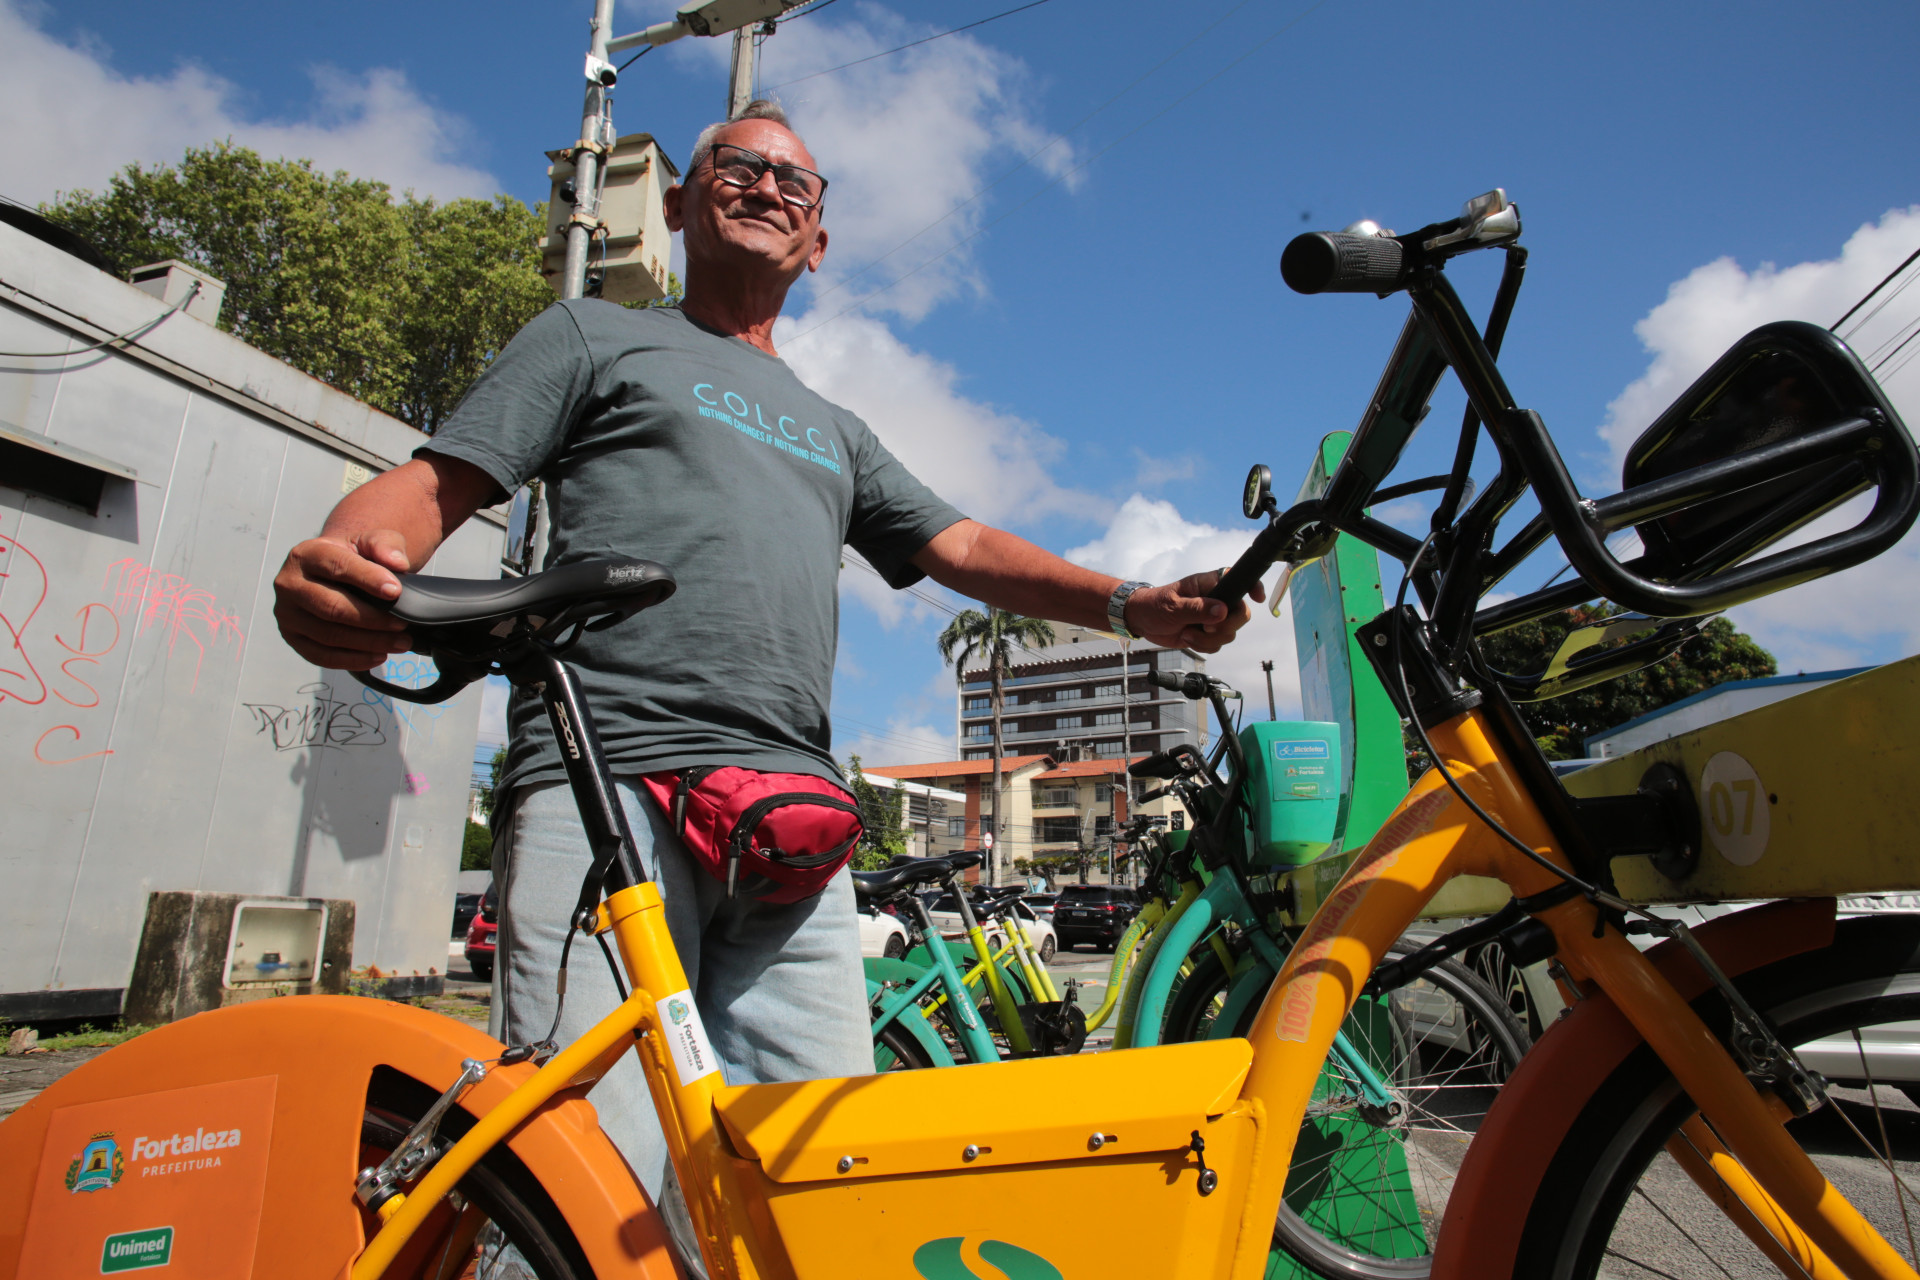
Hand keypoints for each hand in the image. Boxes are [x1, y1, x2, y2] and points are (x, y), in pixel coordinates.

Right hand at [272, 530, 414, 670]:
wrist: (329, 571)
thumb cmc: (350, 557)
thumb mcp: (368, 541)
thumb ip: (384, 545)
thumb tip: (397, 563)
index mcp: (306, 555)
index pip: (338, 567)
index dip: (369, 580)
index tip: (396, 592)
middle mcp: (290, 584)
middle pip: (332, 607)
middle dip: (373, 620)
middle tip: (403, 625)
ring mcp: (287, 613)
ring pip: (328, 635)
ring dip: (368, 643)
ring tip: (399, 643)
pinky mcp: (292, 637)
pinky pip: (321, 655)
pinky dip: (352, 660)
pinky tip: (377, 656)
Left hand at [1123, 570, 1265, 652]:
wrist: (1142, 620)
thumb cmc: (1154, 604)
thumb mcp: (1173, 606)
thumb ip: (1198, 608)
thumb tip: (1222, 611)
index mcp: (1208, 584)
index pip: (1236, 579)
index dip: (1252, 586)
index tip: (1256, 598)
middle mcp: (1215, 599)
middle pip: (1241, 613)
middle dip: (1226, 626)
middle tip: (1207, 628)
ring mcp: (1213, 617)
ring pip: (1230, 633)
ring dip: (1209, 640)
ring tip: (1187, 633)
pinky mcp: (1208, 633)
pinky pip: (1218, 644)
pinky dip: (1204, 646)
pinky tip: (1188, 638)